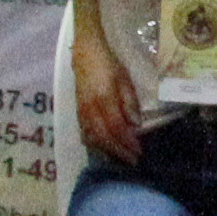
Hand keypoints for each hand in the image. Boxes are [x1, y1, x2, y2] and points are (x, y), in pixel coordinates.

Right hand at [72, 22, 144, 164]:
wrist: (85, 54)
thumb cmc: (109, 65)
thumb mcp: (124, 79)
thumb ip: (129, 102)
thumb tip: (136, 124)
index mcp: (104, 99)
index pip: (116, 127)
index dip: (127, 142)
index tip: (139, 151)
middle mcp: (90, 109)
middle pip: (103, 137)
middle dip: (118, 151)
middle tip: (132, 161)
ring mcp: (81, 112)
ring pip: (92, 138)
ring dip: (107, 151)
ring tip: (120, 157)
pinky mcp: (77, 112)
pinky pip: (85, 134)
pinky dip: (95, 144)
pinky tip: (104, 148)